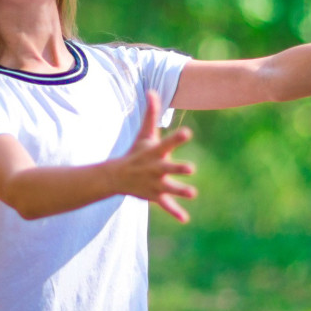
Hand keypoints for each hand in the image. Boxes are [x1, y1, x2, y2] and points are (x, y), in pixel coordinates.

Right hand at [118, 91, 196, 221]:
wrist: (116, 177)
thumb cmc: (136, 152)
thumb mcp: (144, 134)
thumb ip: (151, 113)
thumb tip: (152, 90)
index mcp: (155, 153)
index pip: (167, 143)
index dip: (176, 138)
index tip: (188, 133)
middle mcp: (155, 168)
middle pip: (168, 168)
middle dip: (178, 169)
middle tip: (191, 168)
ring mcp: (155, 183)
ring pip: (169, 188)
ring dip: (180, 191)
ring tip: (193, 193)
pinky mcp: (155, 196)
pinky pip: (166, 205)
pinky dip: (174, 212)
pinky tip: (185, 219)